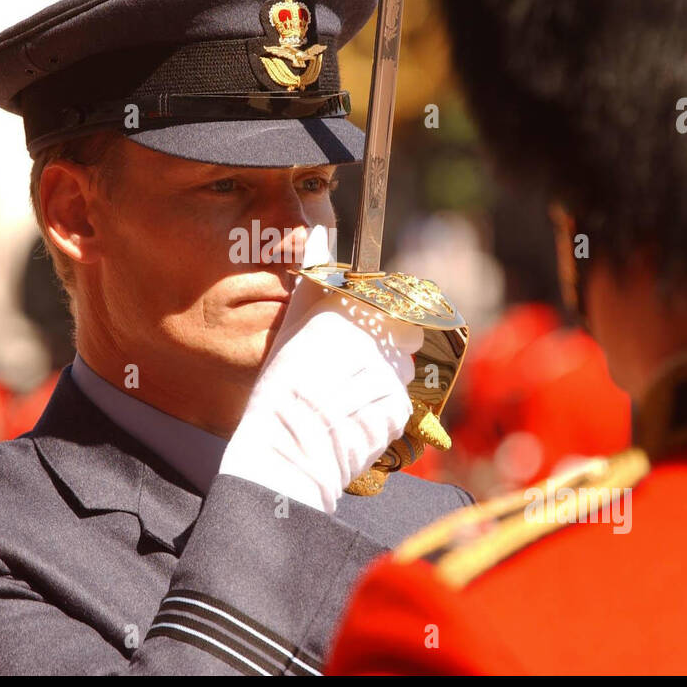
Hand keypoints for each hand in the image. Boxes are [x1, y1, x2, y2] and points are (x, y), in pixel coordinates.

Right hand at [218, 226, 423, 512]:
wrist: (289, 446)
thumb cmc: (280, 388)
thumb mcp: (290, 329)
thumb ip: (314, 289)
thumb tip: (318, 239)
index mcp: (346, 309)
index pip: (388, 298)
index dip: (381, 316)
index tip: (366, 330)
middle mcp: (376, 334)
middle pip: (406, 332)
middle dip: (392, 345)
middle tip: (360, 365)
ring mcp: (392, 372)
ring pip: (404, 368)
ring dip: (388, 377)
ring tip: (352, 395)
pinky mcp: (400, 406)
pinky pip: (400, 401)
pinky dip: (384, 409)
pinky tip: (355, 417)